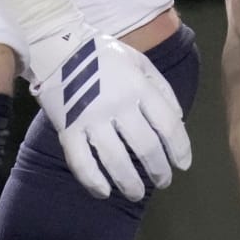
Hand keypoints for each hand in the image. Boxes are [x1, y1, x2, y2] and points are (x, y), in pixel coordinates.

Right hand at [26, 26, 190, 200]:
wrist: (57, 45)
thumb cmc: (104, 55)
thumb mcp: (140, 63)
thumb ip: (162, 90)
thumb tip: (179, 121)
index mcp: (139, 88)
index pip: (168, 126)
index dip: (180, 149)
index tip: (182, 165)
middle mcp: (118, 105)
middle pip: (145, 147)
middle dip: (158, 170)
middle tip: (164, 181)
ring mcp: (90, 118)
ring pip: (115, 160)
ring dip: (129, 182)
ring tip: (137, 194)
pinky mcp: (66, 128)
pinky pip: (80, 161)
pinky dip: (93, 180)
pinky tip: (103, 192)